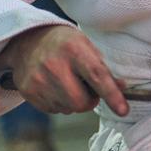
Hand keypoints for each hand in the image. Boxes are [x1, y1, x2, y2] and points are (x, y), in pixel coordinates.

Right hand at [3, 24, 128, 115]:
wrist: (27, 40)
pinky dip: (60, 104)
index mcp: (74, 49)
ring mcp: (38, 80)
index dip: (112, 95)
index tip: (123, 110)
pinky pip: (54, 110)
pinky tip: (56, 87)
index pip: (97, 75)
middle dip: (90, 101)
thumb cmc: (65, 44)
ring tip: (69, 84)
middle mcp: (54, 65)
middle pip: (80, 102)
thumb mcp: (86, 46)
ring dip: (74, 102)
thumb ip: (103, 68)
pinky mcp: (28, 91)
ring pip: (68, 109)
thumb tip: (122, 88)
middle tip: (88, 89)